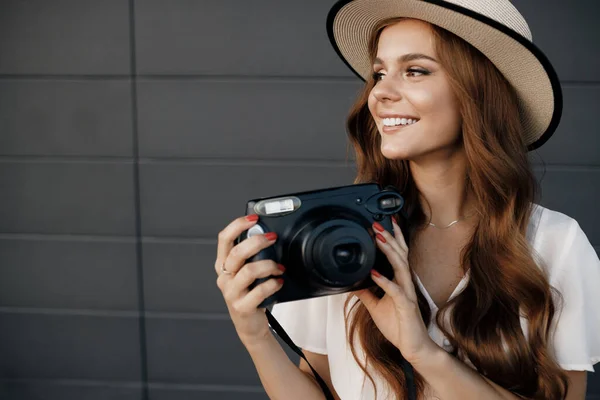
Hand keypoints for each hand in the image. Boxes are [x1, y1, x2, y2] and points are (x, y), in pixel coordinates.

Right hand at [215, 215, 284, 348]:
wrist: (250, 325)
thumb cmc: (251, 293)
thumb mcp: (248, 272)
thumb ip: (252, 256)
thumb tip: (268, 236)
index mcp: (223, 264)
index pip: (224, 239)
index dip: (238, 225)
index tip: (254, 218)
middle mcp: (224, 277)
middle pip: (237, 253)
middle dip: (257, 242)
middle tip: (272, 238)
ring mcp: (231, 293)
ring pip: (249, 271)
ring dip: (269, 265)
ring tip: (279, 267)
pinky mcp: (242, 307)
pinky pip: (259, 291)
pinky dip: (273, 284)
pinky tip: (279, 282)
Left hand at [354, 218, 438, 365]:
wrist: (412, 346)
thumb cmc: (398, 325)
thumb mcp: (376, 306)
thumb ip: (366, 293)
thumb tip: (352, 283)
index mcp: (400, 281)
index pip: (398, 254)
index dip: (393, 238)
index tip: (384, 223)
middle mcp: (405, 283)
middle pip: (400, 254)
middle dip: (389, 238)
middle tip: (377, 224)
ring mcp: (407, 293)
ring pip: (400, 267)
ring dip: (388, 252)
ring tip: (378, 239)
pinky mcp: (406, 305)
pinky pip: (395, 291)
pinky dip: (384, 281)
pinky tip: (373, 273)